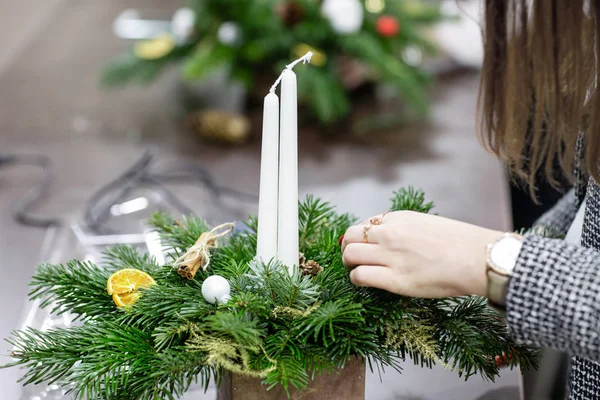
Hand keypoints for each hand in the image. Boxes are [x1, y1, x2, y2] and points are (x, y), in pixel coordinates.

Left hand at [341, 211, 504, 297]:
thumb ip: (406, 229)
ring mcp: (391, 256)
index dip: (361, 237)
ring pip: (350, 255)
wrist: (478, 259)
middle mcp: (390, 233)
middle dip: (348, 247)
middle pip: (350, 236)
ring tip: (356, 271)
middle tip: (354, 258)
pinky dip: (356, 279)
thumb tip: (391, 239)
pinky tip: (364, 282)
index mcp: (399, 218)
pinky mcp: (395, 279)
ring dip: (349, 263)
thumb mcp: (428, 224)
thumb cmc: (461, 244)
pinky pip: (360, 276)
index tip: (365, 246)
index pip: (365, 224)